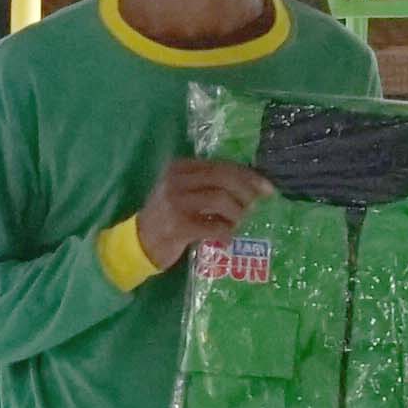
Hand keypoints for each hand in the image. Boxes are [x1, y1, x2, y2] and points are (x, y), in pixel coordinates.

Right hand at [137, 151, 272, 271]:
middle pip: (223, 179)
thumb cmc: (169, 215)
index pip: (222, 165)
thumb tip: (252, 185)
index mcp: (181, 167)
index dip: (248, 176)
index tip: (267, 188)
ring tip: (237, 223)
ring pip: (220, 200)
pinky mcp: (178, 226)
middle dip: (246, 192)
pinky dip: (226, 232)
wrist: (140, 242)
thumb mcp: (184, 191)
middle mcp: (177, 180)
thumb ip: (209, 184)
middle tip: (255, 206)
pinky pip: (214, 227)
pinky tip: (226, 237)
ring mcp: (176, 203)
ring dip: (237, 214)